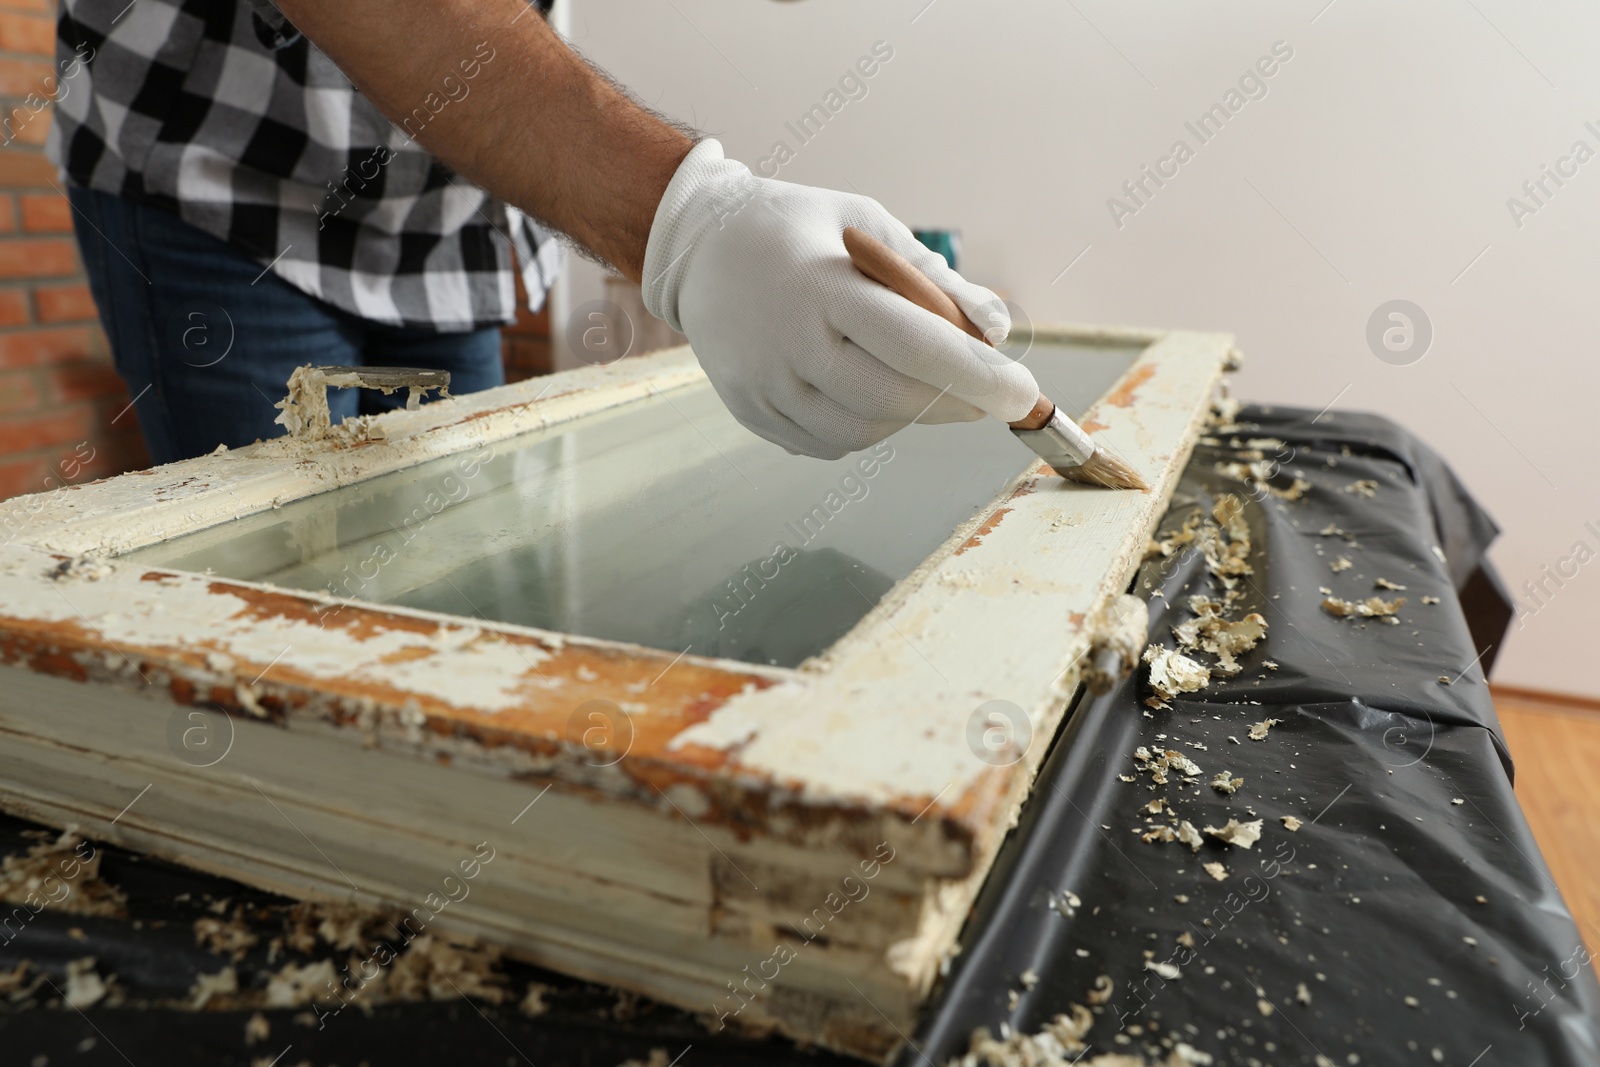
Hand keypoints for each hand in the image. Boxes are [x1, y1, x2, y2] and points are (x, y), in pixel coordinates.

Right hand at [642, 140, 1038, 458]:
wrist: (696, 248)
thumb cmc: (798, 229)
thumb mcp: (867, 224)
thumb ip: (933, 277)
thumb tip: (996, 331)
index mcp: (821, 286)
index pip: (915, 345)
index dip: (977, 375)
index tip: (1022, 392)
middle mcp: (788, 342)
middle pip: (895, 397)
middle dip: (958, 402)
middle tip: (993, 395)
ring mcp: (765, 385)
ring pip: (864, 430)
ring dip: (911, 414)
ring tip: (925, 383)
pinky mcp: (752, 413)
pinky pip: (829, 442)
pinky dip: (867, 426)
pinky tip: (872, 392)